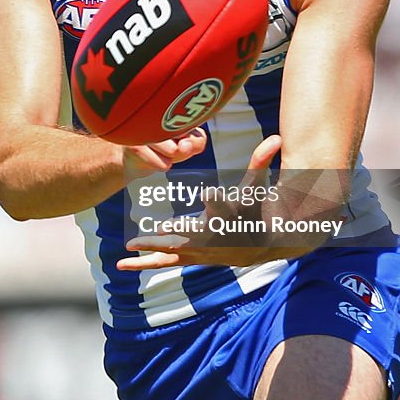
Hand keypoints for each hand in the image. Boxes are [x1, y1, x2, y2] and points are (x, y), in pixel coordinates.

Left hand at [117, 134, 288, 269]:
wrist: (264, 242)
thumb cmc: (255, 208)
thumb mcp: (257, 184)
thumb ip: (261, 161)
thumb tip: (276, 137)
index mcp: (227, 216)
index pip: (222, 206)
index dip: (216, 199)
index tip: (208, 193)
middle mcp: (213, 237)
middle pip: (186, 238)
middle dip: (164, 238)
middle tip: (142, 238)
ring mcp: (203, 251)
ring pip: (172, 256)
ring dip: (147, 258)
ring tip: (124, 257)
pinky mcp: (195, 257)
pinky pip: (169, 261)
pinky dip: (149, 263)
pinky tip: (127, 262)